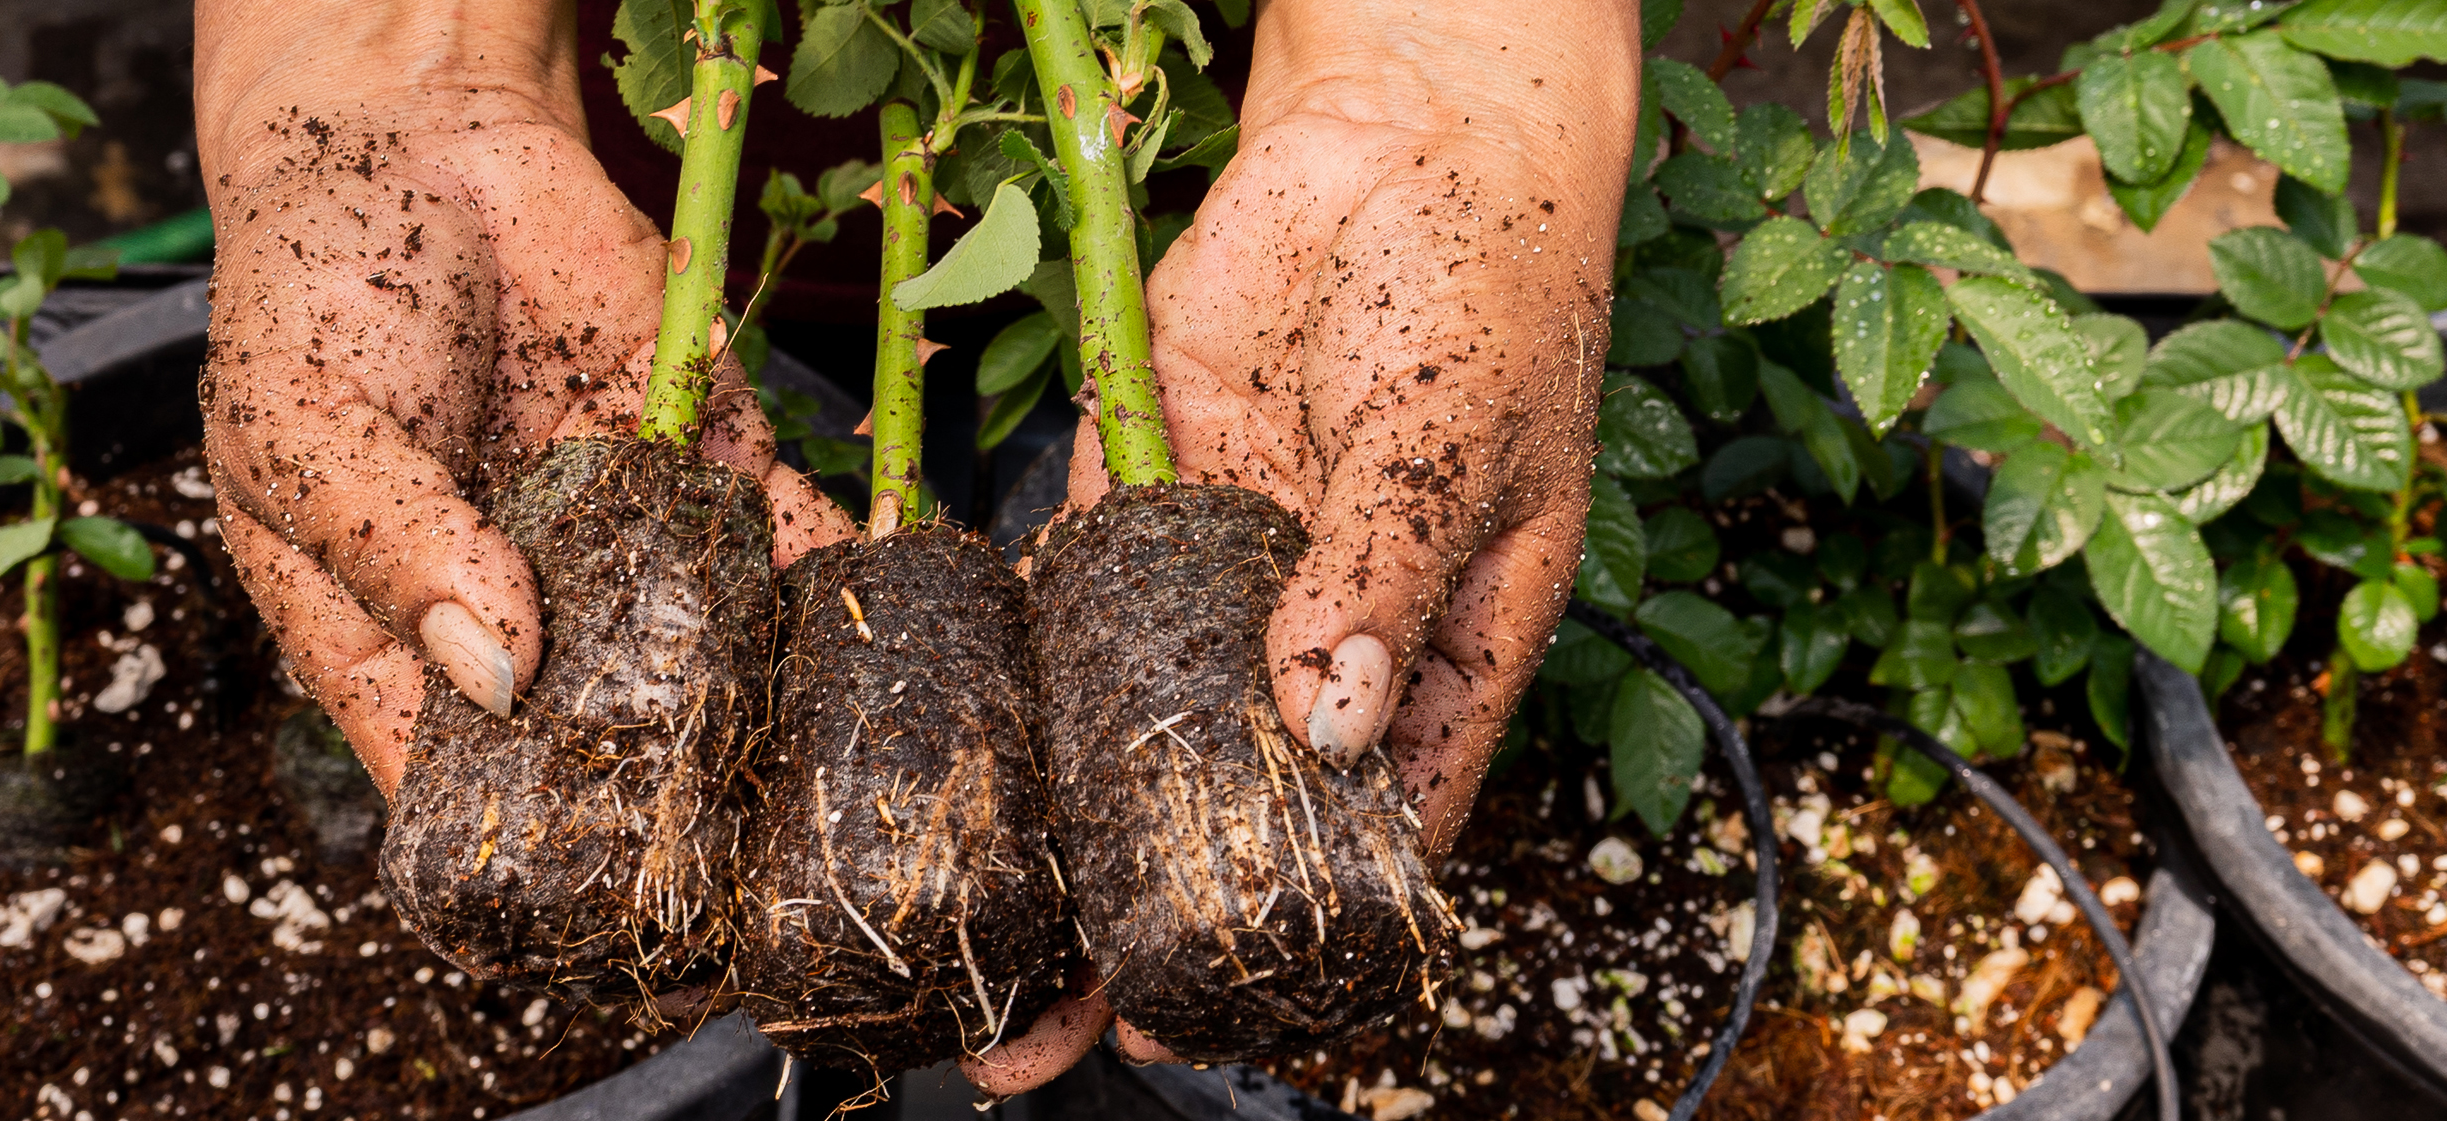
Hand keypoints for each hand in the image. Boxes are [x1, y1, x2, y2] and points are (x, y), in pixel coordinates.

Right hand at [192, 0, 851, 791]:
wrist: (415, 135)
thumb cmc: (314, 297)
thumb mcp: (298, 428)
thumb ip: (390, 545)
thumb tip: (495, 674)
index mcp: (395, 641)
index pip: (454, 782)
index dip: (514, 843)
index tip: (584, 891)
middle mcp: (523, 617)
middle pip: (600, 736)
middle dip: (662, 782)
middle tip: (723, 828)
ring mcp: (622, 542)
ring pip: (705, 646)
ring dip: (759, 688)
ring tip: (807, 737)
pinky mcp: (705, 457)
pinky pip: (780, 531)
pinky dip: (825, 564)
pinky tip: (862, 600)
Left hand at [981, 0, 1640, 1089]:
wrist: (1404, 132)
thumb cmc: (1488, 289)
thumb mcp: (1462, 446)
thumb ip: (1380, 577)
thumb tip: (1317, 720)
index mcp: (1434, 658)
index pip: (1364, 834)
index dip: (1287, 937)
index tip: (1204, 1022)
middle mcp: (1316, 638)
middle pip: (1224, 811)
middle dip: (1142, 927)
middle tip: (1054, 1037)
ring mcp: (1221, 569)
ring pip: (1132, 730)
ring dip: (1063, 838)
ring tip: (980, 949)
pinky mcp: (1138, 489)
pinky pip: (1068, 598)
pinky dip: (1018, 679)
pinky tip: (957, 768)